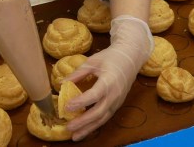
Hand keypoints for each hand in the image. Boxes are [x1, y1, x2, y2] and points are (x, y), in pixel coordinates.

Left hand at [62, 15, 152, 139]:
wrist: (130, 58)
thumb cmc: (111, 57)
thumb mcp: (93, 62)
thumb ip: (78, 73)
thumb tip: (62, 83)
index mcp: (109, 82)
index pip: (94, 95)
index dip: (81, 102)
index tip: (67, 106)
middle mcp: (114, 95)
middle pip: (98, 112)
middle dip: (83, 122)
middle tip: (68, 127)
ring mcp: (117, 102)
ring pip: (102, 119)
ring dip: (88, 128)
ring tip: (75, 136)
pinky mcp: (117, 105)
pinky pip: (105, 117)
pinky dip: (94, 125)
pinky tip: (84, 130)